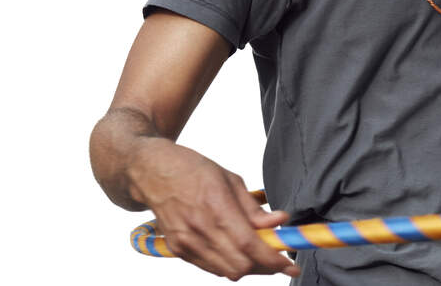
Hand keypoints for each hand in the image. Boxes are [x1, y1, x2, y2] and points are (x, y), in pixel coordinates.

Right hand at [128, 139, 300, 280]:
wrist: (150, 172)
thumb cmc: (190, 169)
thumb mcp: (229, 179)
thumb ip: (254, 208)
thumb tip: (279, 222)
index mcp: (216, 206)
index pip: (249, 245)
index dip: (273, 259)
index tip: (290, 264)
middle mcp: (199, 228)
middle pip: (240, 266)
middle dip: (264, 266)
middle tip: (276, 255)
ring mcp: (186, 242)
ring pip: (226, 272)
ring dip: (246, 266)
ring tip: (256, 251)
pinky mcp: (177, 249)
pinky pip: (210, 268)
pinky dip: (227, 264)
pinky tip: (233, 249)